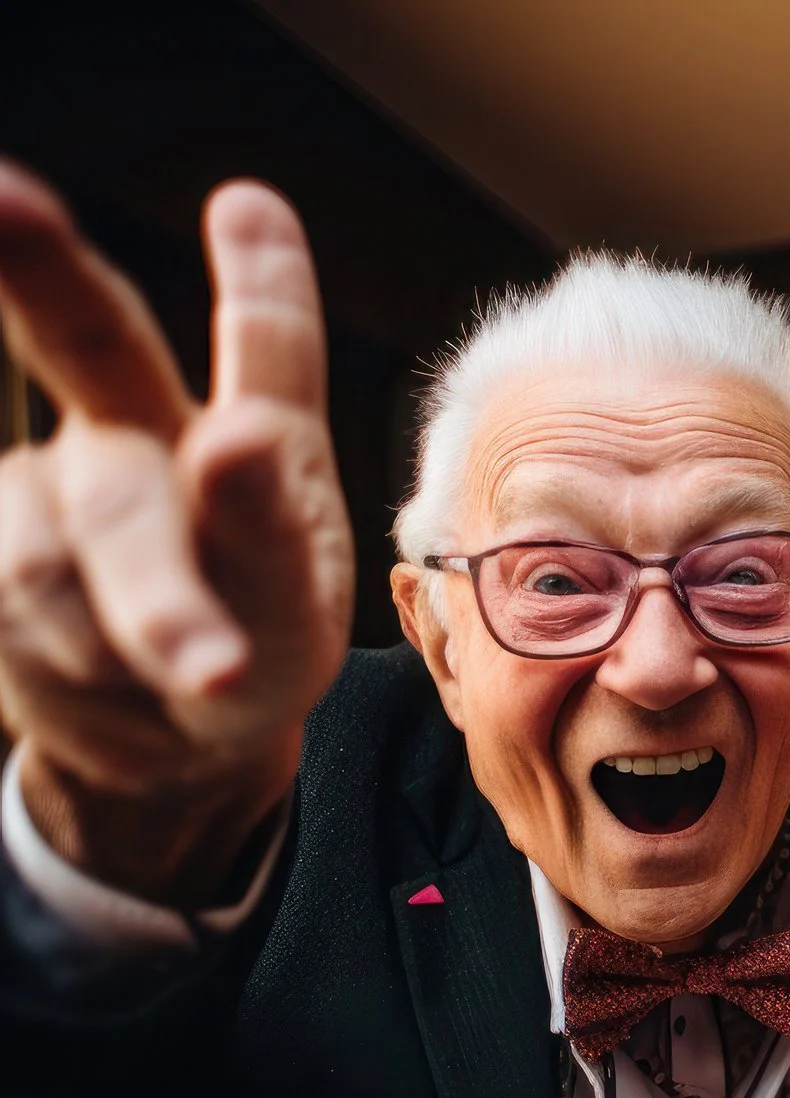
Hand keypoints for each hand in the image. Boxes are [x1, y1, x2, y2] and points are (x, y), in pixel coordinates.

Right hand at [0, 163, 350, 904]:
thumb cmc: (255, 649)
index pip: (266, 345)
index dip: (259, 278)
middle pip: (87, 335)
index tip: (249, 205)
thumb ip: (266, 521)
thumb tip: (233, 429)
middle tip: (6, 196)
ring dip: (143, 620)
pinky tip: (109, 677)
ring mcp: (49, 478)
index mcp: (259, 432)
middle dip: (37, 264)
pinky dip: (79, 660)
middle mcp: (141, 426)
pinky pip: (21, 594)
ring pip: (65, 529)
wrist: (178, 736)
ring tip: (203, 672)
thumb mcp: (289, 604)